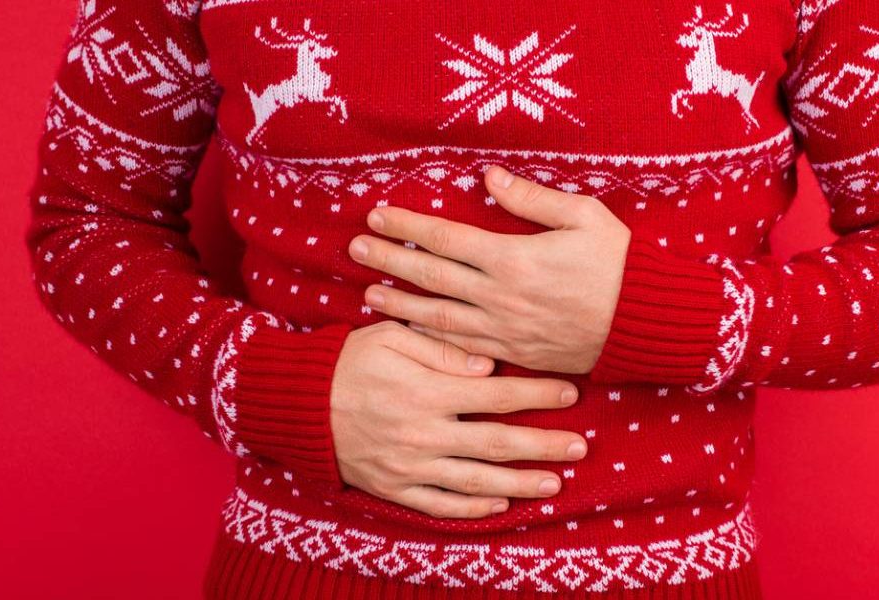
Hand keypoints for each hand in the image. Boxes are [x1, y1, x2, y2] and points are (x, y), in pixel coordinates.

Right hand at [329, 321, 587, 518]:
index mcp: (428, 391)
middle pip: (498, 442)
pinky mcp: (395, 489)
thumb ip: (442, 349)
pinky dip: (474, 508)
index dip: (537, 393)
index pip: (497, 394)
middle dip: (544, 444)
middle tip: (581, 446)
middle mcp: (425, 433)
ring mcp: (411, 466)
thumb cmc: (348, 362)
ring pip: (478, 480)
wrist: (298, 405)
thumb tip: (489, 365)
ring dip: (521, 482)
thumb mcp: (391, 339)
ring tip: (555, 482)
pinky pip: (442, 505)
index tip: (570, 392)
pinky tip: (502, 504)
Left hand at [347, 165, 630, 373]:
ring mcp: (504, 330)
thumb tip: (489, 177)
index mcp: (512, 259)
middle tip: (355, 248)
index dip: (407, 226)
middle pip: (431, 277)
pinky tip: (411, 334)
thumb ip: (531, 198)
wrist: (645, 324)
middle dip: (389, 261)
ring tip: (368, 297)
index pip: (445, 238)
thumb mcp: (583, 216)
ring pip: (438, 319)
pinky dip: (432, 341)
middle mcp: (499, 297)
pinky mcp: (515, 353)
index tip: (377, 214)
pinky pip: (463, 348)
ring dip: (400, 306)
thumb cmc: (619, 264)